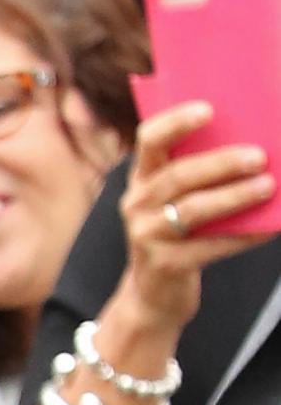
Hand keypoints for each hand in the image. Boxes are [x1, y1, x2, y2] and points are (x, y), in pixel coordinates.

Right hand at [114, 102, 273, 328]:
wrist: (155, 294)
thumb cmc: (178, 236)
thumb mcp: (175, 201)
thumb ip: (198, 177)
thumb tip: (255, 149)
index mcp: (142, 178)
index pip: (149, 140)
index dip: (175, 122)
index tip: (209, 110)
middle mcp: (136, 203)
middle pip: (177, 175)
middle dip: (220, 163)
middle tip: (259, 156)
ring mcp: (146, 234)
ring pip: (192, 210)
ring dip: (233, 196)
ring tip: (268, 186)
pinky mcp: (165, 264)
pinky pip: (209, 246)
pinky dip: (243, 236)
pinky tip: (270, 228)